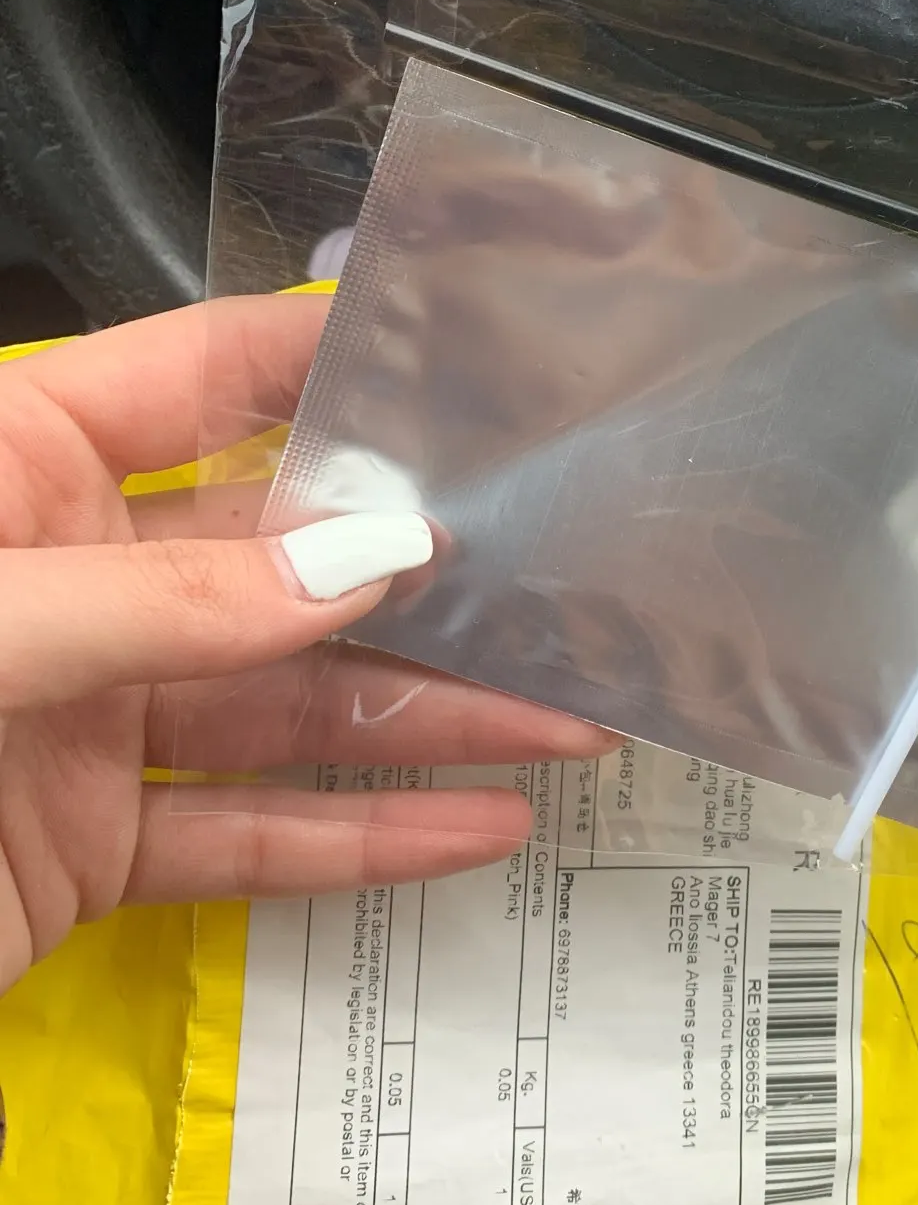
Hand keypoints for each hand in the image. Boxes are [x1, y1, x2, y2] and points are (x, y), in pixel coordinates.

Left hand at [0, 293, 609, 996]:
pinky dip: (359, 844)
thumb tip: (372, 564)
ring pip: (288, 709)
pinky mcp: (87, 845)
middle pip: (283, 561)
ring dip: (431, 722)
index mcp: (18, 459)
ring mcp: (83, 714)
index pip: (211, 376)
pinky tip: (480, 833)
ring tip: (575, 722)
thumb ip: (164, 595)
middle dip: (430, 578)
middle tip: (574, 581)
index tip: (487, 359)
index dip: (343, 361)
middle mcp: (70, 573)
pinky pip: (246, 837)